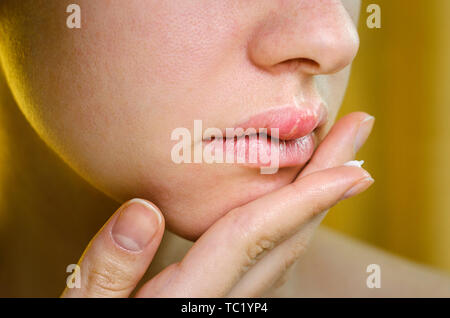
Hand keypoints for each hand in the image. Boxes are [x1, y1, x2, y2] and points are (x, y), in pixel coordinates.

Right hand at [61, 112, 374, 296]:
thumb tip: (143, 210)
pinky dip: (296, 220)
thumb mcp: (88, 310)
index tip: (350, 168)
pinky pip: (276, 257)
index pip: (253, 237)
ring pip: (290, 248)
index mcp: (191, 298)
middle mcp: (227, 301)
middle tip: (358, 132)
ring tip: (340, 156)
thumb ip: (110, 269)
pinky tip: (299, 199)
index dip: (304, 199)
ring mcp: (235, 302)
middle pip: (289, 237)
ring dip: (319, 198)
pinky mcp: (231, 298)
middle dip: (328, 183)